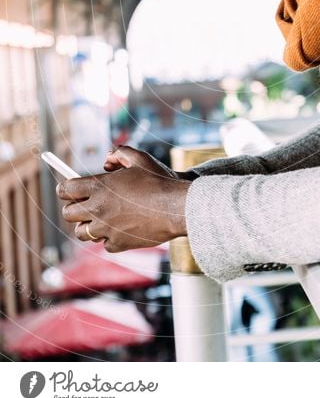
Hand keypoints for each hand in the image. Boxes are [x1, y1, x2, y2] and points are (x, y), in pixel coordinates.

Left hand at [56, 146, 190, 251]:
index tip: (68, 188)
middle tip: (84, 204)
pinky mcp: (117, 244)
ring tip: (100, 218)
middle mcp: (98, 209)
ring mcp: (106, 229)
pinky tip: (121, 228)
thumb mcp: (140, 159)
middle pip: (68, 213)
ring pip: (81, 233)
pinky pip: (104, 243)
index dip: (65, 188)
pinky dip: (110, 237)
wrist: (176, 208)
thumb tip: (107, 161)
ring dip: (87, 225)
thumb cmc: (159, 181)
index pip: (66, 189)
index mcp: (99, 187)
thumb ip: (120, 154)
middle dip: (73, 207)